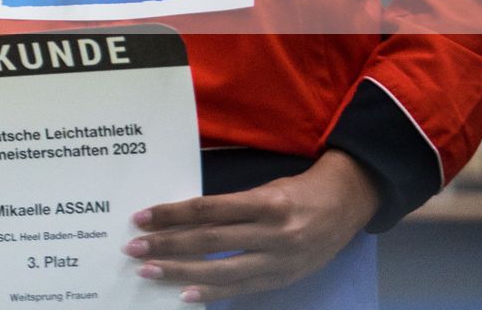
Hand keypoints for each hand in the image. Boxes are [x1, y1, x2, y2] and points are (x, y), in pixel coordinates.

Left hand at [125, 150, 379, 302]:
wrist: (347, 206)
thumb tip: (181, 217)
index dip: (172, 215)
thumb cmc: (297, 191)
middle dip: (168, 245)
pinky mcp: (284, 279)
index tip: (142, 218)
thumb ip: (229, 204)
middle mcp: (273, 233)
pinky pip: (242, 288)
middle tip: (134, 247)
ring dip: (181, 272)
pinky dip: (211, 292)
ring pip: (222, 269)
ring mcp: (280, 260)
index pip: (208, 210)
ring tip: (149, 270)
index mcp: (265, 203)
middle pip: (210, 241)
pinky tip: (184, 294)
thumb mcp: (264, 188)